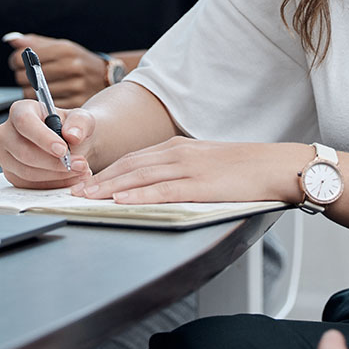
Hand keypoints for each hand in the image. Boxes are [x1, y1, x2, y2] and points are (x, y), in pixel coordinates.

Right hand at [0, 99, 94, 188]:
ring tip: (80, 170)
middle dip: (53, 162)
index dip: (43, 137)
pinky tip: (70, 178)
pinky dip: (52, 184)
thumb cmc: (71, 127)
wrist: (72, 144)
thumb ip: (79, 123)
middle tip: (79, 164)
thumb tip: (72, 135)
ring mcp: (6, 155)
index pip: (24, 122)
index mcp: (21, 110)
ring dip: (56, 175)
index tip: (63, 150)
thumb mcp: (82, 119)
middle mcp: (7, 132)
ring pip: (26, 171)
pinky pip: (29, 185)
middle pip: (23, 151)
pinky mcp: (11, 174)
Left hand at [6, 33, 106, 107]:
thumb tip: (11, 39)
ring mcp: (75, 86)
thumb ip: (35, 43)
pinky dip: (42, 105)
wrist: (105, 76)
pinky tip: (48, 97)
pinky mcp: (75, 104)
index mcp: (65, 50)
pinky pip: (44, 108)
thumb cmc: (78, 60)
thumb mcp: (61, 46)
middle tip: (30, 76)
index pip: (23, 58)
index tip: (19, 62)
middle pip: (25, 77)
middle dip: (23, 77)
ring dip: (31, 92)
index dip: (16, 61)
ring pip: (32, 94)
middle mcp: (72, 67)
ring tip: (40, 86)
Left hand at [70, 137, 310, 203]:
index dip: (107, 171)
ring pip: (140, 176)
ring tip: (86, 197)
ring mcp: (189, 168)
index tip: (85, 181)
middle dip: (99, 179)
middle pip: (130, 165)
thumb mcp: (207, 163)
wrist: (275, 166)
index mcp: (180, 148)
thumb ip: (182, 170)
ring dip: (109, 187)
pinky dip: (138, 194)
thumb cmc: (245, 169)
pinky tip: (121, 200)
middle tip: (73, 191)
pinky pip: (162, 190)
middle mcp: (179, 154)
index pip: (134, 158)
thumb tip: (158, 184)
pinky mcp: (200, 185)